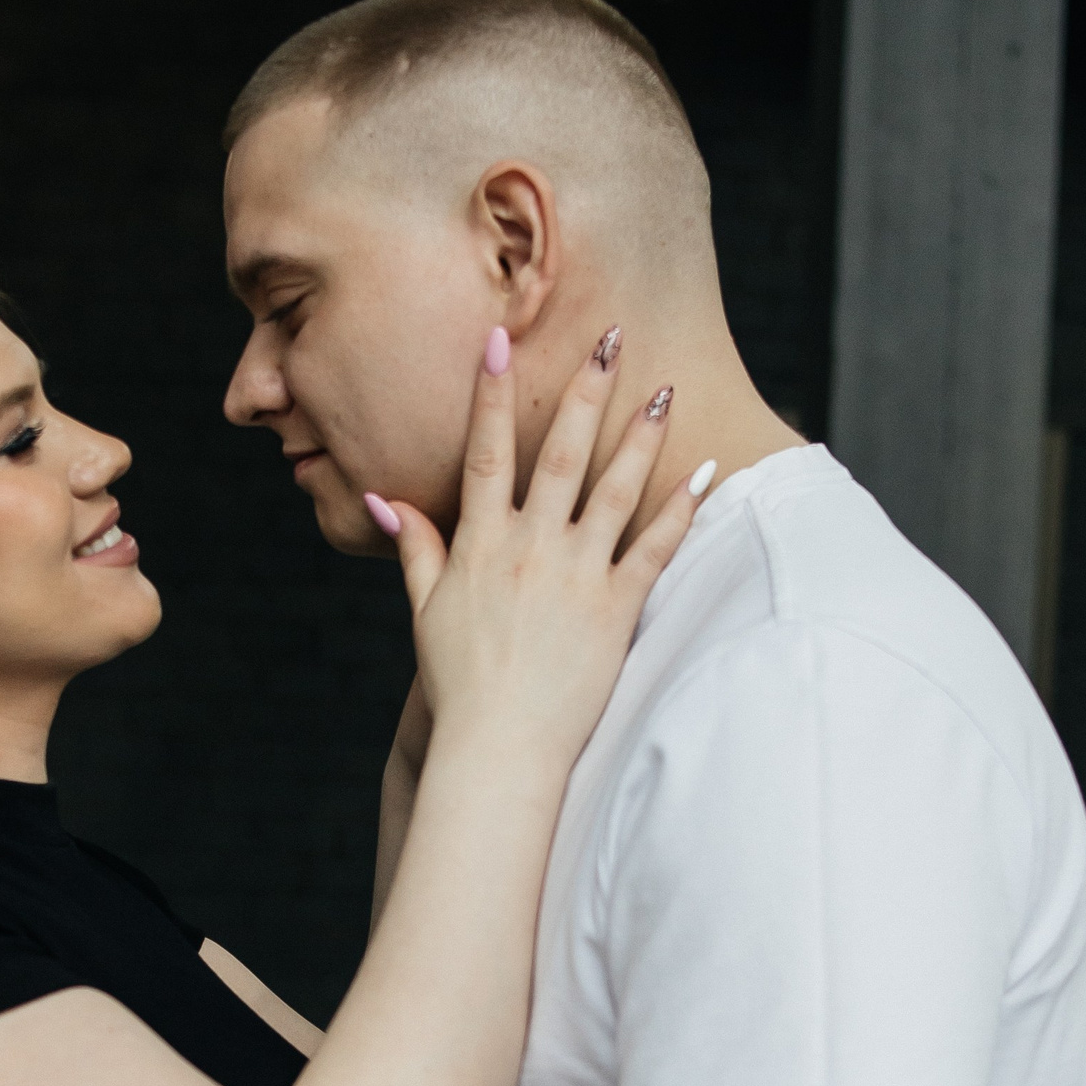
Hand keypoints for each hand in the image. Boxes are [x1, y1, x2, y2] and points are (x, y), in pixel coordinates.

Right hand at [376, 334, 706, 778]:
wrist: (498, 748)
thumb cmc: (459, 684)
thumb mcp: (426, 610)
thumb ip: (415, 547)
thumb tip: (381, 499)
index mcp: (480, 545)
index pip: (485, 452)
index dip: (491, 393)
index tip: (500, 338)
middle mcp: (529, 550)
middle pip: (560, 453)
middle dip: (584, 390)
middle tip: (608, 337)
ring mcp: (575, 577)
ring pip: (614, 490)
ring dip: (641, 436)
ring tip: (664, 390)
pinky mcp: (615, 610)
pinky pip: (654, 550)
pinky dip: (681, 510)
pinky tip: (704, 472)